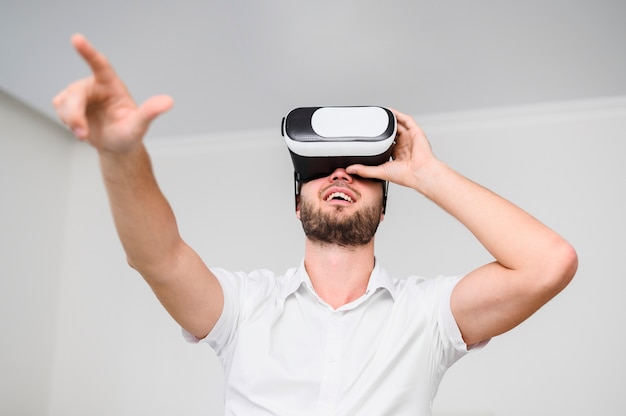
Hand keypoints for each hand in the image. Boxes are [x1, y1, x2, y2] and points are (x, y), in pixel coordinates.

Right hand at [52, 34, 172, 152]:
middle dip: (75, 114)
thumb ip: (150, 112)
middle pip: (75, 92)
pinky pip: (59, 109)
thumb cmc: (129, 134)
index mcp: (111, 84)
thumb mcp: (139, 125)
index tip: (76, 38)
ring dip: (71, 121)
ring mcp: (80, 94)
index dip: (87, 51)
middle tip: (82, 134)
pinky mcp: (68, 102)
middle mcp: (94, 85)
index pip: (99, 64)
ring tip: (85, 134)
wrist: (116, 146)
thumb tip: (168, 102)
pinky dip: (67, 123)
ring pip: (63, 102)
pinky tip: (80, 128)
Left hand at [346, 109, 438, 190]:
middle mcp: (404, 146)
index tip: (370, 136)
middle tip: (373, 122)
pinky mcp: (415, 132)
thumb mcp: (380, 171)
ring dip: (390, 120)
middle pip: (393, 133)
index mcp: (398, 155)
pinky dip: (398, 115)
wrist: (419, 172)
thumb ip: (364, 170)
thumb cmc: (406, 176)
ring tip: (380, 114)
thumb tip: (350, 169)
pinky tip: (390, 112)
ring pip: (399, 125)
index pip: (386, 144)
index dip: (379, 139)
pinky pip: (407, 120)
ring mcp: (410, 138)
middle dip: (384, 128)